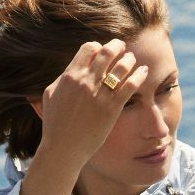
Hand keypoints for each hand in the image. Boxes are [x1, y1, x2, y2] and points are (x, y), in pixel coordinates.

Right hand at [30, 37, 151, 174]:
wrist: (64, 147)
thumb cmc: (55, 123)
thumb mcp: (50, 95)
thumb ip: (62, 79)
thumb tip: (72, 69)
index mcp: (70, 76)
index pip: (89, 49)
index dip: (98, 47)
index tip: (102, 51)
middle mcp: (86, 81)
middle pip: (107, 53)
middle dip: (117, 46)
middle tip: (122, 46)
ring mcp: (100, 94)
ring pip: (121, 67)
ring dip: (129, 59)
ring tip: (132, 59)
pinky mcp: (113, 107)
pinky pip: (130, 86)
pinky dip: (139, 76)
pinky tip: (143, 71)